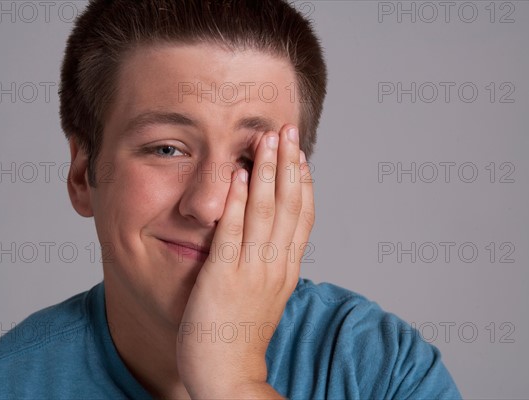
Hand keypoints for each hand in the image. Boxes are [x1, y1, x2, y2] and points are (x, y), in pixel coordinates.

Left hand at [176, 124, 314, 397]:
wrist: (228, 376)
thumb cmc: (241, 337)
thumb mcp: (265, 297)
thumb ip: (269, 266)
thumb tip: (269, 238)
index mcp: (286, 269)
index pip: (303, 216)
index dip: (303, 181)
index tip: (300, 153)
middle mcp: (276, 265)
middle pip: (290, 205)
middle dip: (289, 164)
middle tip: (288, 129)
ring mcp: (252, 270)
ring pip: (267, 212)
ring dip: (268, 172)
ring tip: (267, 139)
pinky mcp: (225, 277)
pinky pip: (235, 233)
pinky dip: (240, 202)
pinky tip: (240, 175)